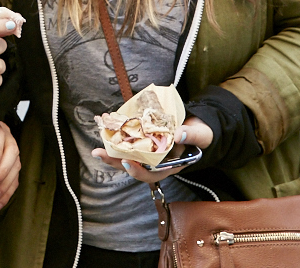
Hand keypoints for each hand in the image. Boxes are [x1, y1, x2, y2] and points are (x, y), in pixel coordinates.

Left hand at [94, 115, 213, 183]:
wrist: (197, 124)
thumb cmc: (200, 133)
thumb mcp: (201, 134)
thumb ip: (192, 135)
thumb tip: (178, 135)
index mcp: (171, 166)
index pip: (152, 174)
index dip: (138, 171)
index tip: (127, 163)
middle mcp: (157, 162)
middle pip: (135, 167)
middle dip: (116, 163)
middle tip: (100, 154)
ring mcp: (150, 153)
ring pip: (129, 158)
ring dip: (113, 154)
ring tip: (98, 150)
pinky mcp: (145, 142)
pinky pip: (129, 144)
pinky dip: (117, 141)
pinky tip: (106, 133)